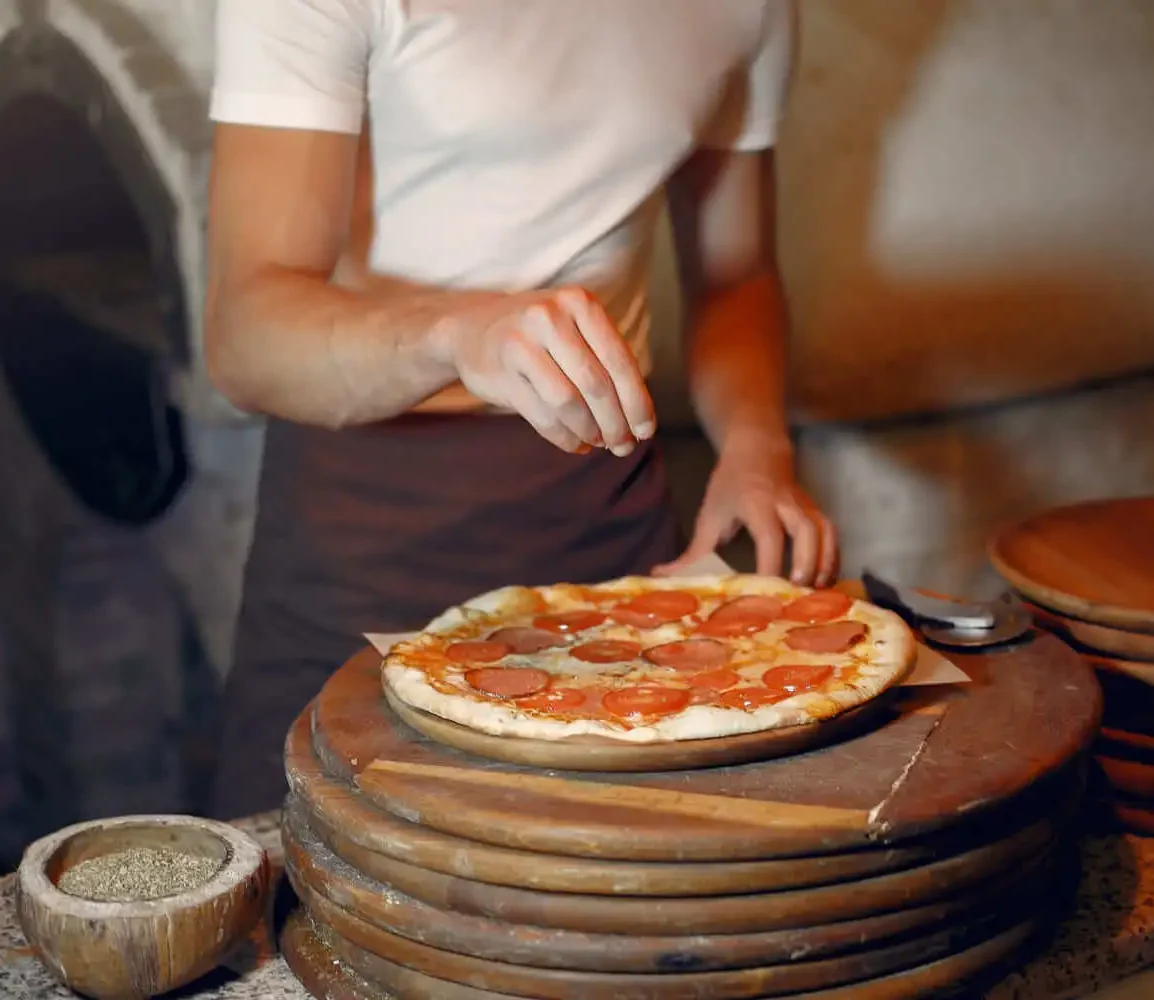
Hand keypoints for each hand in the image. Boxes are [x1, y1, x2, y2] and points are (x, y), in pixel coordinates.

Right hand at [442, 287, 655, 454]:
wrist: (471, 329)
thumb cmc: (539, 336)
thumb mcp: (575, 330)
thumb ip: (606, 363)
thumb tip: (639, 421)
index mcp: (579, 302)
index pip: (619, 361)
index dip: (637, 402)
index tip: (647, 430)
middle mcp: (550, 316)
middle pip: (596, 385)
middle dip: (616, 423)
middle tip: (624, 446)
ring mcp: (521, 343)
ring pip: (568, 403)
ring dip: (590, 431)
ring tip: (598, 443)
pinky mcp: (500, 373)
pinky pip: (542, 416)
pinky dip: (564, 437)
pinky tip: (576, 444)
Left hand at [655, 438, 837, 585]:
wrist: (758, 447)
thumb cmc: (730, 484)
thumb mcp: (709, 514)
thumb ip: (691, 552)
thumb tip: (660, 576)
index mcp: (756, 503)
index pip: (768, 535)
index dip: (770, 564)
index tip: (767, 592)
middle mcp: (785, 503)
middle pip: (806, 529)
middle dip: (806, 561)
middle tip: (799, 593)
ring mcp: (805, 505)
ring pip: (824, 531)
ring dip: (824, 563)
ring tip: (817, 595)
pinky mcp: (816, 510)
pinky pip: (832, 533)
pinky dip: (832, 558)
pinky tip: (826, 583)